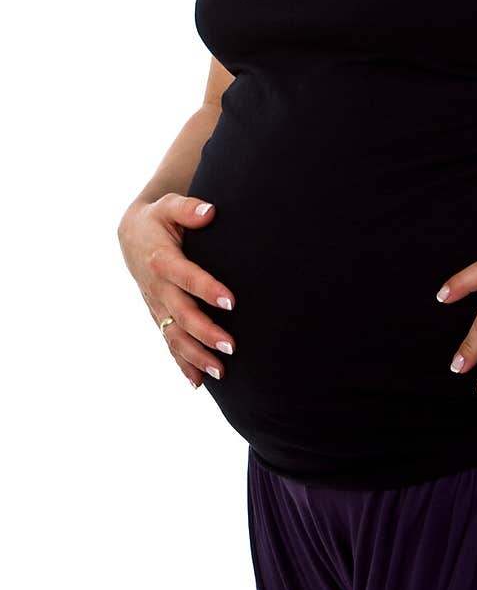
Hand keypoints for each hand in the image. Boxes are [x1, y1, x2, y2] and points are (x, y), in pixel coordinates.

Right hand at [117, 194, 235, 389]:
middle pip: (181, 314)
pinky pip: (168, 343)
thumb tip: (210, 211)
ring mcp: (156, 305)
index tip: (232, 301)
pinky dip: (181, 364)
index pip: (186, 277)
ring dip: (196, 356)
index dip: (207, 289)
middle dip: (206, 333)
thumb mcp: (168, 206)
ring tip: (221, 372)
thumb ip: (189, 209)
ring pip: (174, 336)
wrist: (131, 235)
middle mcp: (157, 288)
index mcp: (162, 260)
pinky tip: (198, 383)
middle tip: (232, 346)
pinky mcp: (158, 316)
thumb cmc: (158, 219)